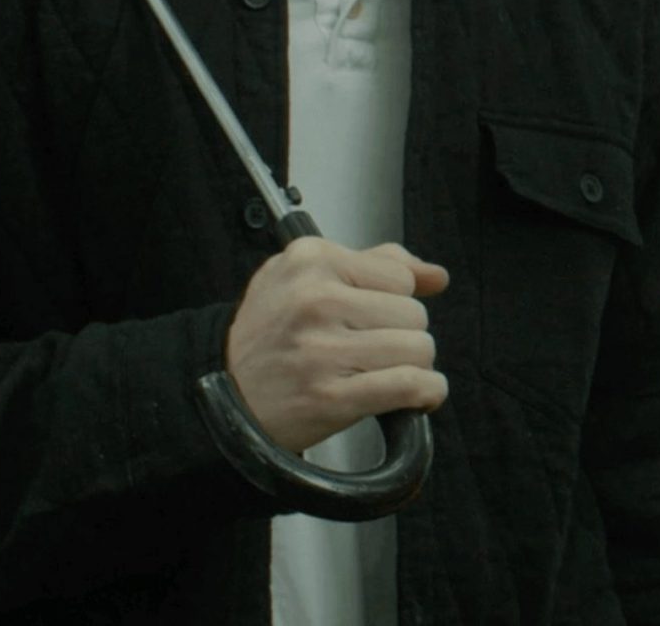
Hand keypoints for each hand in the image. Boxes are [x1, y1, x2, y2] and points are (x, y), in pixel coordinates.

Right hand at [224, 238, 450, 452]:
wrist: (224, 399)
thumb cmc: (270, 338)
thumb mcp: (306, 278)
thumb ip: (376, 265)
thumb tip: (435, 274)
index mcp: (309, 261)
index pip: (400, 275)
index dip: (394, 300)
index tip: (369, 318)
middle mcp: (314, 300)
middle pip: (414, 313)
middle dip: (403, 335)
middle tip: (369, 350)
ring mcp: (321, 350)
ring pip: (418, 348)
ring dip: (413, 366)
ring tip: (381, 371)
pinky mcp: (330, 396)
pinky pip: (409, 385)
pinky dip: (425, 393)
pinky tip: (416, 395)